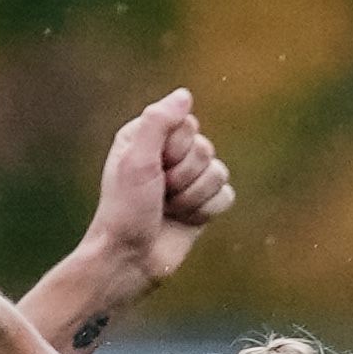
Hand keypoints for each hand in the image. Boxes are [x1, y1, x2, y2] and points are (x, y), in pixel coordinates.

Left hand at [72, 88, 235, 301]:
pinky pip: (226, 195)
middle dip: (183, 178)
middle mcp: (169, 154)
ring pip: (219, 172)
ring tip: (169, 210)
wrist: (131, 259)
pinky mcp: (202, 205)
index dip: (175, 150)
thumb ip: (158, 121)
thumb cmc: (126, 210)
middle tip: (159, 195)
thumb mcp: (136, 160)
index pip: (187, 124)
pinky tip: (185, 220)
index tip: (152, 170)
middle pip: (206, 149)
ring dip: (193, 197)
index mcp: (148, 136)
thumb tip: (184, 95)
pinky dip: (207, 211)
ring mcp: (188, 180)